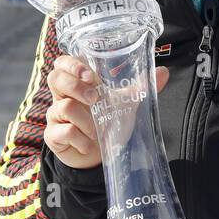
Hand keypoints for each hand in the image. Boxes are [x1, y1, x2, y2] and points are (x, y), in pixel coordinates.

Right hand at [45, 56, 167, 168]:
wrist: (100, 155)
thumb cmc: (109, 122)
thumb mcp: (125, 103)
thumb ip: (141, 87)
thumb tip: (164, 71)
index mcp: (77, 83)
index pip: (63, 63)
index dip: (72, 64)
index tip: (90, 75)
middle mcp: (62, 96)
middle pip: (55, 78)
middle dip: (76, 87)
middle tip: (95, 99)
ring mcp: (56, 116)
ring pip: (63, 107)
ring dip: (86, 120)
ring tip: (97, 130)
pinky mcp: (53, 135)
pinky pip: (64, 132)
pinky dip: (80, 139)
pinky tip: (89, 144)